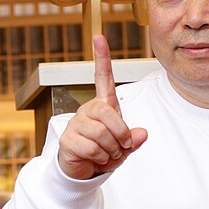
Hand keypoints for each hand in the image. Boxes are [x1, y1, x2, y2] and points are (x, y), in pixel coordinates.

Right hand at [57, 35, 147, 179]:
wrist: (84, 171)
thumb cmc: (104, 153)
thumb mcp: (125, 146)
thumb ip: (134, 139)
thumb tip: (141, 134)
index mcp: (103, 106)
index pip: (103, 78)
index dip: (102, 58)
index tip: (99, 38)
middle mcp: (87, 110)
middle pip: (107, 113)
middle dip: (120, 133)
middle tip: (121, 146)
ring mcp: (76, 124)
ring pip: (102, 133)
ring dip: (111, 149)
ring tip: (106, 153)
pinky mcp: (68, 139)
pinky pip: (92, 147)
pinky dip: (101, 157)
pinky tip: (95, 158)